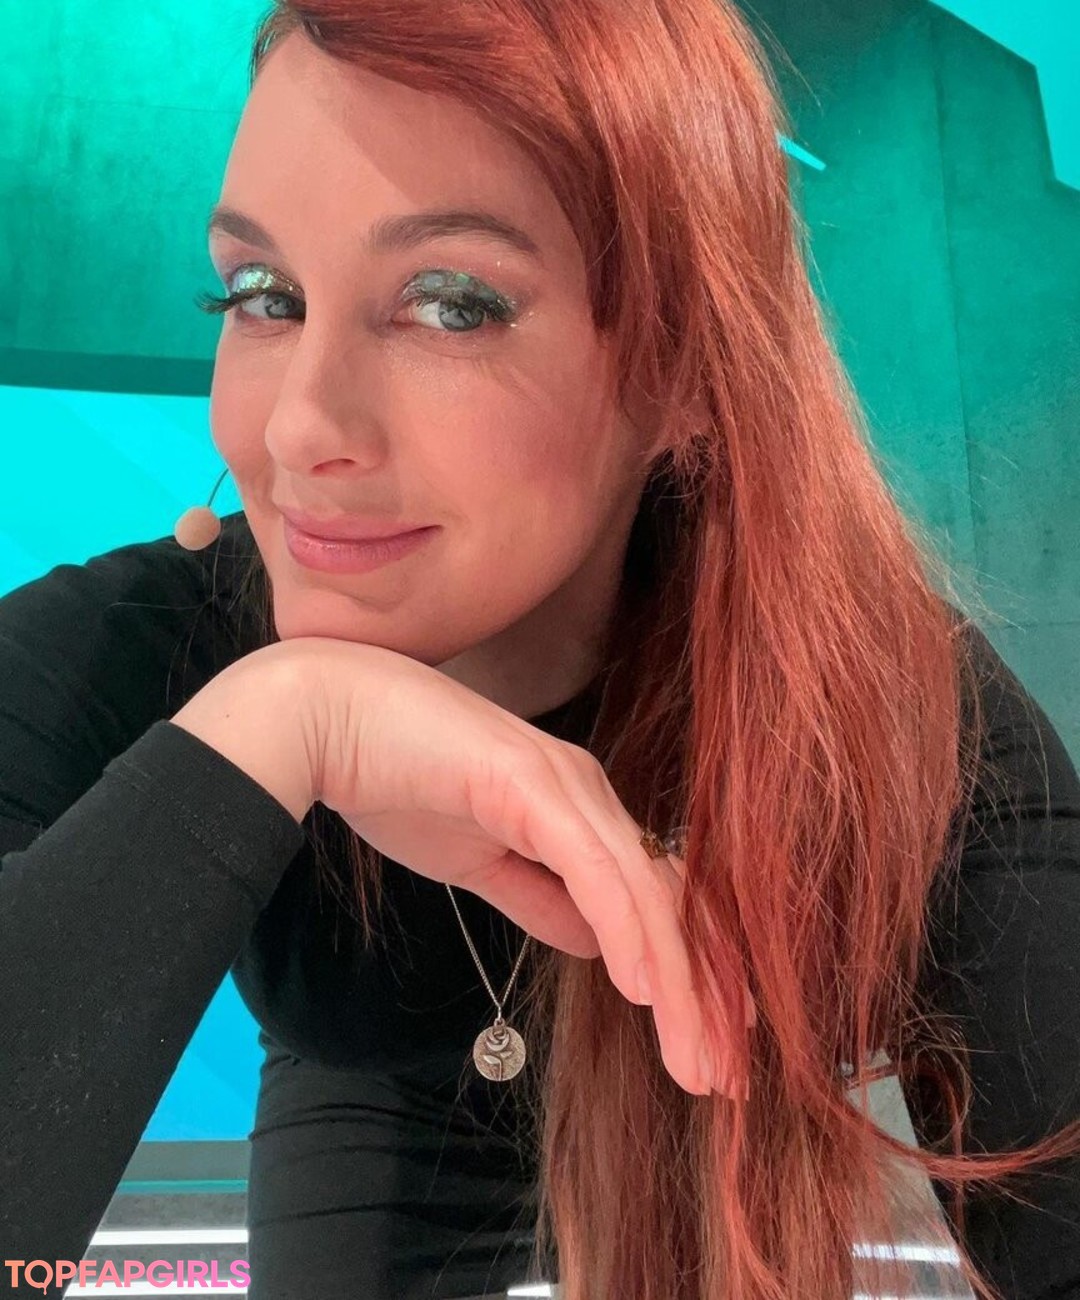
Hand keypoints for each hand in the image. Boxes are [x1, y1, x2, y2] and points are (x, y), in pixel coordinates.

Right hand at [287, 636, 750, 1099]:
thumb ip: (539, 899)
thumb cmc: (393, 779)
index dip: (691, 973)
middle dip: (706, 992)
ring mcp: (566, 784)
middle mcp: (589, 794)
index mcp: (579, 811)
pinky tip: (647, 987)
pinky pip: (592, 867)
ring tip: (700, 1058)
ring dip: (679, 983)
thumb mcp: (478, 862)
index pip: (655, 899)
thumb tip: (596, 946)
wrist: (327, 716)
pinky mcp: (531, 783)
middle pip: (669, 901)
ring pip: (643, 892)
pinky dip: (625, 926)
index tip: (710, 1043)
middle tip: (726, 1075)